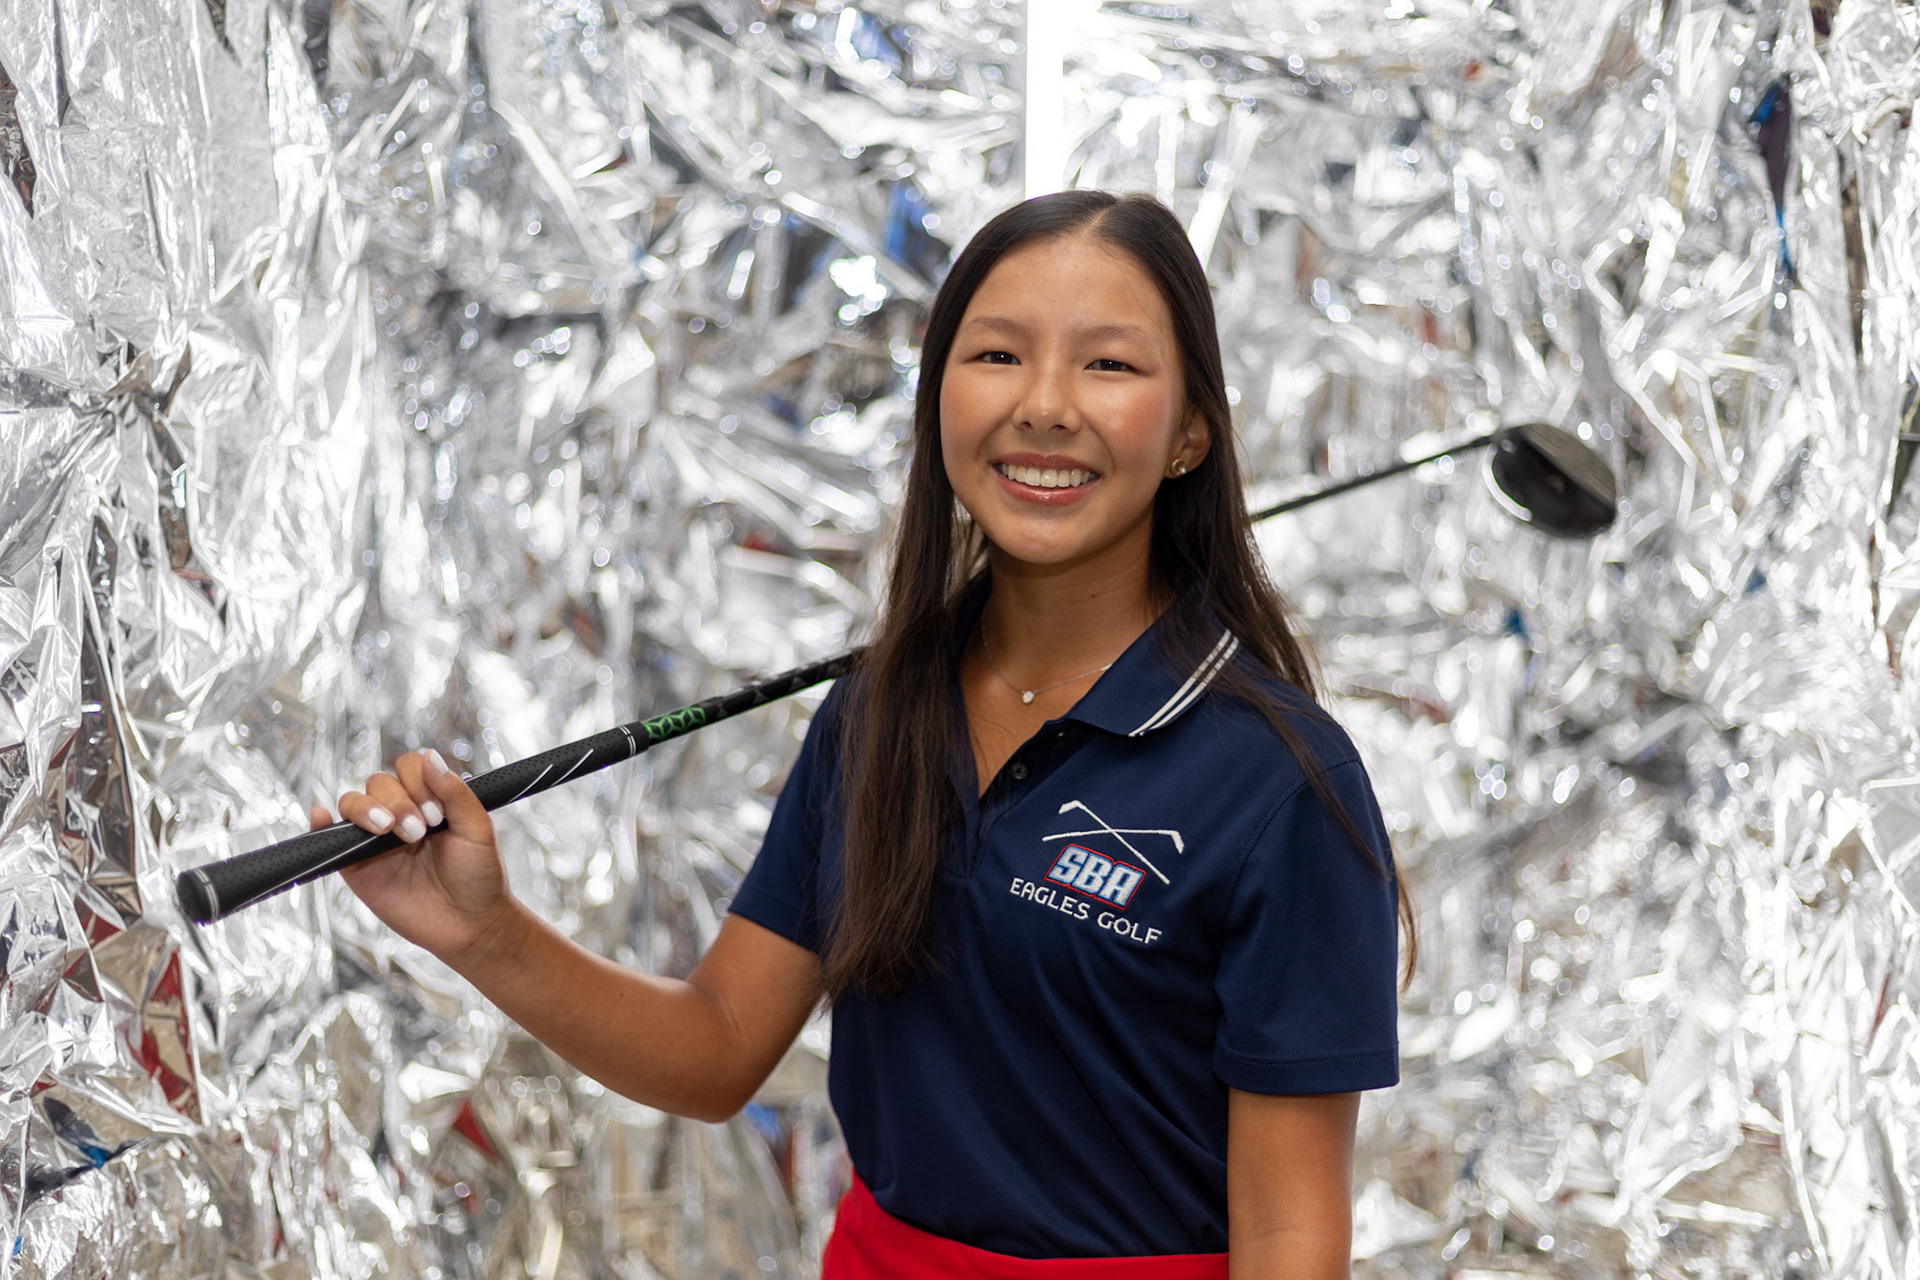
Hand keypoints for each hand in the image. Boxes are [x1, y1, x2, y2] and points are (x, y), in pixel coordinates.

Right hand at [314, 749, 515, 966]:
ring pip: (353, 803)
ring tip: (389, 831)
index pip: (409, 766)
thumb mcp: (477, 830)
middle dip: (398, 801)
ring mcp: (376, 840)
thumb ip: (456, 793)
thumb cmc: (479, 876)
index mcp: (430, 801)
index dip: (419, 780)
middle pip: (379, 782)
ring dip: (367, 809)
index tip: (437, 812)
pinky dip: (320, 823)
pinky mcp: (357, 867)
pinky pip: (330, 839)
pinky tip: (322, 816)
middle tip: (419, 831)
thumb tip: (430, 756)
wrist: (470, 925)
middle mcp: (401, 815)